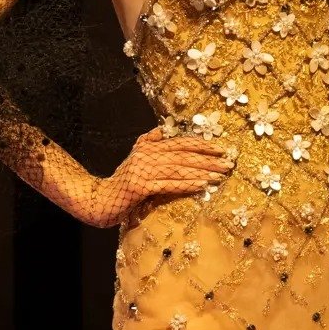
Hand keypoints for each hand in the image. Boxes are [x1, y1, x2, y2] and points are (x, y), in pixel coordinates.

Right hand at [82, 126, 233, 228]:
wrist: (100, 199)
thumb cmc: (121, 182)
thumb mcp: (135, 158)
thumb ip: (148, 143)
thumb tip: (161, 130)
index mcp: (148, 147)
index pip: (179, 142)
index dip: (201, 144)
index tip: (221, 148)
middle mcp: (147, 155)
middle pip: (183, 155)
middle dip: (208, 158)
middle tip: (229, 162)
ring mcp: (144, 171)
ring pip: (179, 169)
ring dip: (202, 172)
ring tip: (220, 175)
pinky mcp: (141, 187)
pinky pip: (169, 184)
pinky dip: (187, 184)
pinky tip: (202, 185)